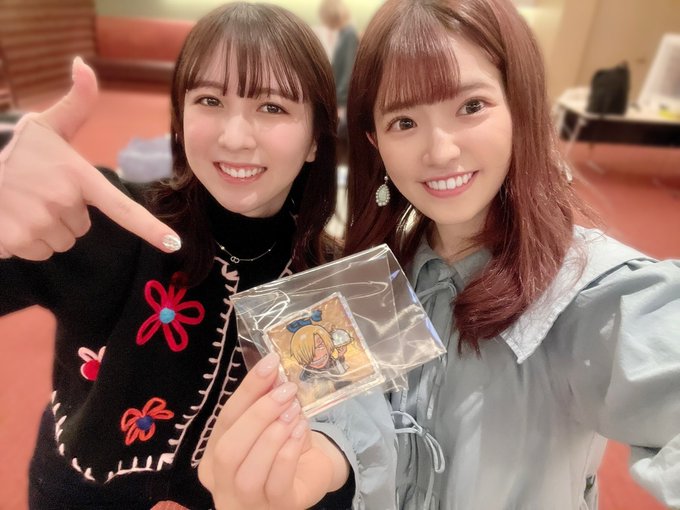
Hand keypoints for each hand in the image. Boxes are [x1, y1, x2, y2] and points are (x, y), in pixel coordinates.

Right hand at [0, 57, 179, 260]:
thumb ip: (77, 102)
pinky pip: (38, 253)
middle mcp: (63, 201)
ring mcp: (40, 222)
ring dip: (47, 230)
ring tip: (24, 205)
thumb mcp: (47, 125)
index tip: (172, 244)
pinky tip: (11, 218)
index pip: (122, 208)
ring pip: (62, 242)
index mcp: (79, 176)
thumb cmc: (16, 152)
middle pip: (83, 228)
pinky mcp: (17, 240)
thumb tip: (83, 64)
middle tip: (41, 194)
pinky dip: (26, 241)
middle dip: (65, 215)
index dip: (149, 228)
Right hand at [198, 353, 349, 509]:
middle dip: (259, 415)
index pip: (224, 420)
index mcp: (213, 457)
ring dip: (273, 436)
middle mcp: (222, 483)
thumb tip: (271, 369)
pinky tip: (300, 433)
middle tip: (287, 391)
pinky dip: (287, 455)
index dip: (247, 391)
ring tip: (294, 413)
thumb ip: (265, 401)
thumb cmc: (281, 448)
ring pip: (247, 472)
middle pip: (229, 449)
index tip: (270, 364)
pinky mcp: (277, 509)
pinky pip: (276, 484)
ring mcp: (247, 503)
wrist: (309, 476)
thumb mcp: (270, 422)